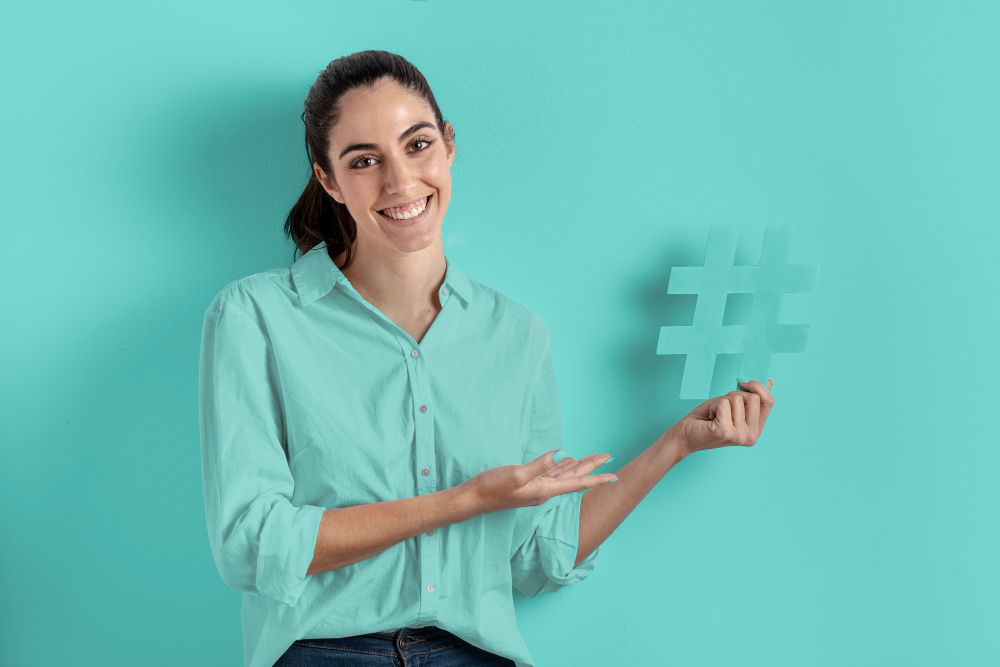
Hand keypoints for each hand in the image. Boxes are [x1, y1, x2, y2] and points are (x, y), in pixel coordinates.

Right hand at [460, 450, 616, 514]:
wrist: (473, 499)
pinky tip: (564, 459)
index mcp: (545, 490)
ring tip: (592, 458)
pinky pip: (550, 473)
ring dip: (578, 466)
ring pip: (563, 474)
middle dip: (591, 466)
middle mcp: (544, 490)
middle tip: (608, 456)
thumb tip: (560, 455)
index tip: (615, 475)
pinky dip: (560, 465)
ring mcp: (536, 487)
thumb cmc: (492, 487)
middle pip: (574, 476)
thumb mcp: (516, 474)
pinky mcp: (527, 483)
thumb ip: (539, 466)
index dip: (597, 478)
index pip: (577, 483)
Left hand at [667, 379, 775, 456]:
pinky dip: (713, 406)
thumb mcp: (733, 405)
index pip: (769, 401)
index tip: (743, 383)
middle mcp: (751, 436)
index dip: (758, 386)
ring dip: (721, 402)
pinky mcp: (725, 431)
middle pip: (753, 397)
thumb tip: (769, 381)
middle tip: (721, 408)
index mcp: (756, 430)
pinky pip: (723, 404)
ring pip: (737, 399)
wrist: (685, 435)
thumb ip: (750, 397)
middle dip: (734, 395)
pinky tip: (709, 419)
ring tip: (714, 415)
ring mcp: (739, 436)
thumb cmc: (707, 419)